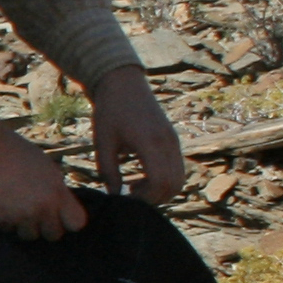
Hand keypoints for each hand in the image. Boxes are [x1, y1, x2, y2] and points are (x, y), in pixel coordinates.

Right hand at [0, 125, 88, 241]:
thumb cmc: (16, 153)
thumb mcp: (46, 168)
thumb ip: (55, 190)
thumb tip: (59, 207)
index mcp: (57, 193)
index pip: (76, 223)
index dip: (68, 220)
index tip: (61, 216)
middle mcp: (41, 208)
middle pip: (53, 235)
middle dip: (46, 226)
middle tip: (36, 214)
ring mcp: (19, 217)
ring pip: (29, 236)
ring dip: (24, 226)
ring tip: (16, 209)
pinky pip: (7, 229)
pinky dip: (5, 221)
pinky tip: (0, 204)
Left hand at [88, 68, 189, 202]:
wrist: (123, 83)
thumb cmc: (110, 111)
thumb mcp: (103, 143)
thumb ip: (109, 172)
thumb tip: (114, 196)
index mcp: (150, 143)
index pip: (160, 182)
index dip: (146, 198)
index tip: (126, 199)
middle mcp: (168, 143)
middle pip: (174, 185)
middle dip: (154, 198)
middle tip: (130, 197)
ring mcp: (173, 141)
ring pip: (179, 179)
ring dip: (160, 191)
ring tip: (134, 188)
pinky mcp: (173, 140)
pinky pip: (177, 169)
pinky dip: (164, 180)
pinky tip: (141, 179)